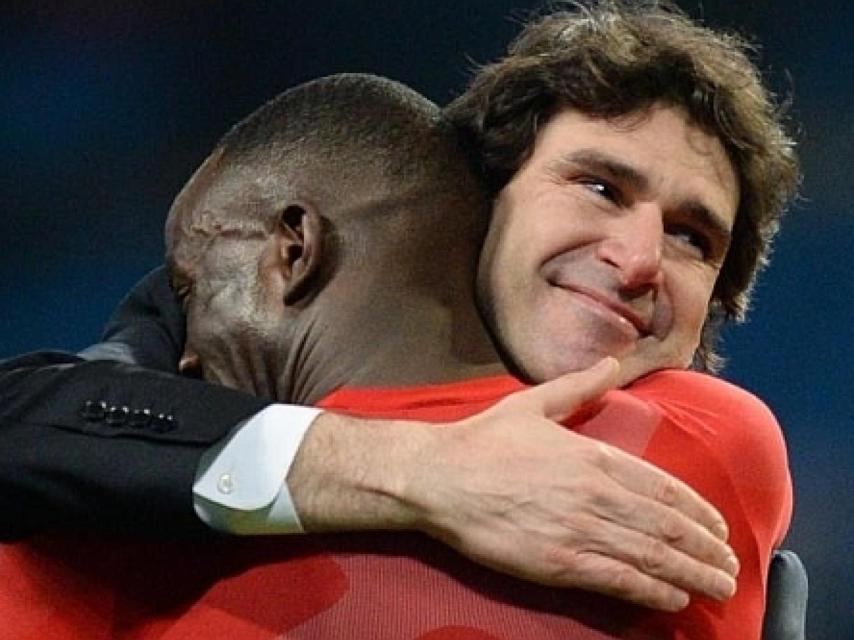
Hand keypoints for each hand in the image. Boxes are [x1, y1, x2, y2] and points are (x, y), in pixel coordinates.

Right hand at [406, 358, 737, 611]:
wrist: (438, 478)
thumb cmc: (483, 440)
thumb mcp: (533, 402)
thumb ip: (580, 386)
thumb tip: (613, 362)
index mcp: (593, 455)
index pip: (663, 487)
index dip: (698, 511)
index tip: (718, 527)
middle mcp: (596, 493)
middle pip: (667, 525)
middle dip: (706, 548)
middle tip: (731, 565)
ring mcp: (580, 530)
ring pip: (651, 556)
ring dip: (692, 573)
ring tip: (719, 587)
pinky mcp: (559, 563)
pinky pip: (618, 580)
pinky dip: (652, 591)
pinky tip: (674, 598)